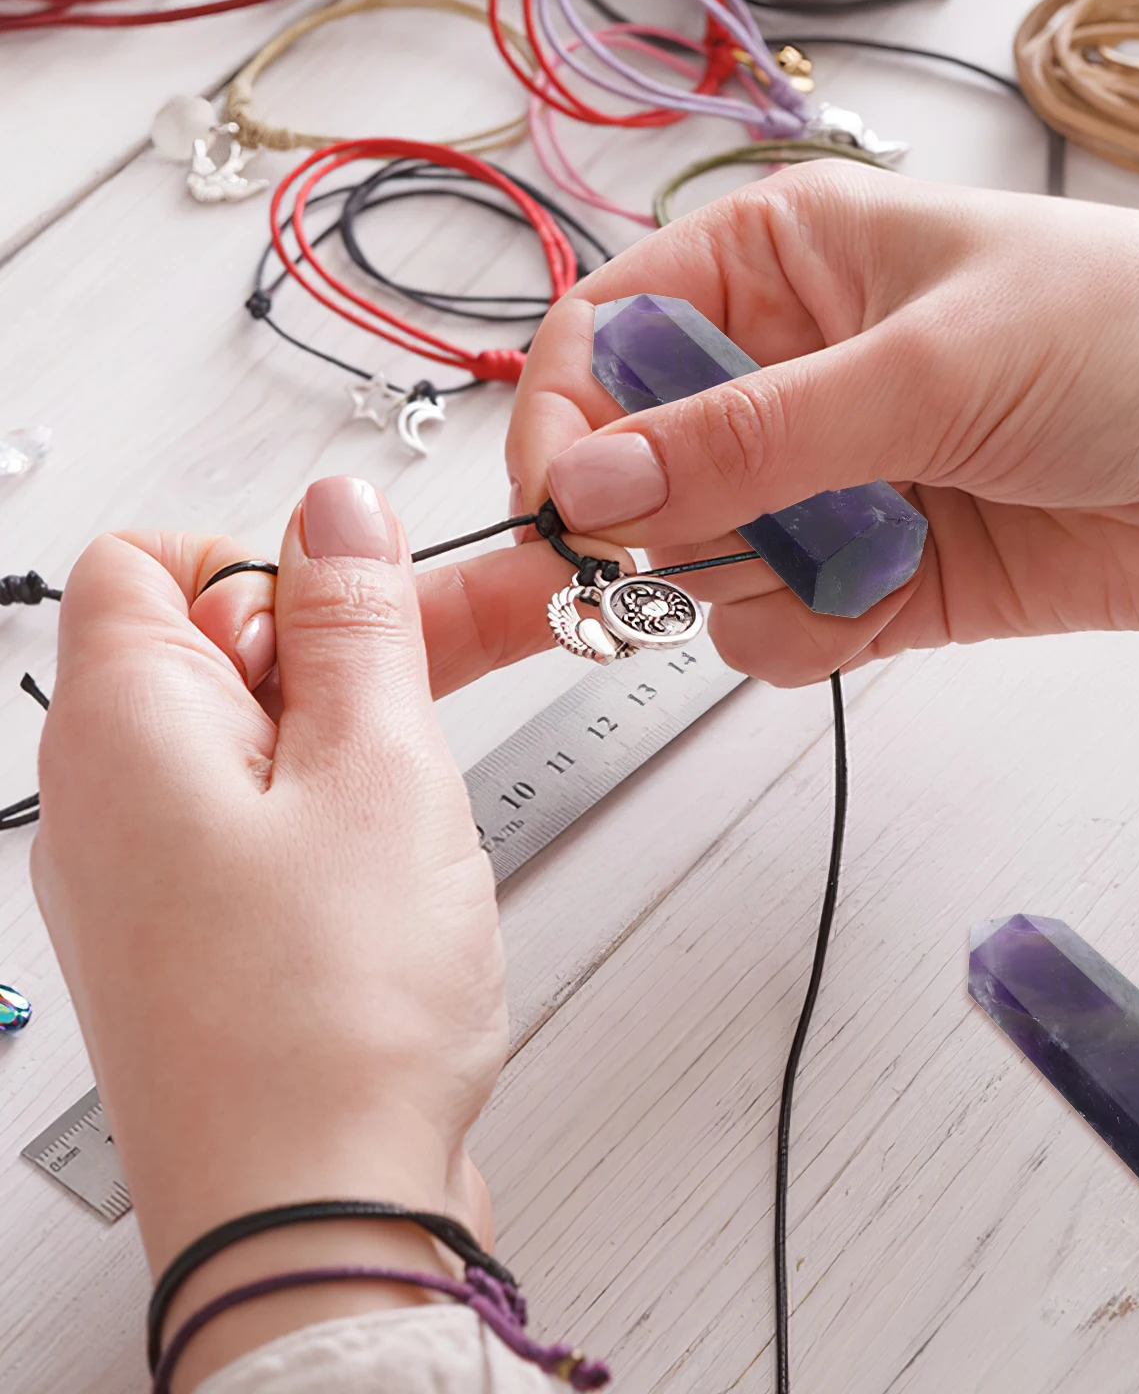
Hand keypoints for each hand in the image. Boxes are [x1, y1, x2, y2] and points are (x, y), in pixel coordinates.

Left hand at [31, 478, 507, 1388]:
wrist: (313, 1218)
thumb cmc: (328, 1020)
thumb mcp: (379, 772)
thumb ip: (356, 622)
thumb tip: (336, 511)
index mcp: (124, 729)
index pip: (154, 560)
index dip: (272, 559)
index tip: (371, 608)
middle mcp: (106, 798)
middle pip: (218, 650)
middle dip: (341, 649)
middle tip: (440, 691)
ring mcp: (145, 875)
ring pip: (254, 740)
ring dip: (353, 735)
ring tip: (425, 804)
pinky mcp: (197, 936)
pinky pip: (258, 823)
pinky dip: (336, 813)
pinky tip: (398, 869)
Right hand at [461, 162, 1138, 686]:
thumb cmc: (1138, 337)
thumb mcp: (928, 364)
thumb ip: (749, 435)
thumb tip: (587, 484)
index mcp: (787, 262)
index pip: (606, 339)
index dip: (565, 423)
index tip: (562, 509)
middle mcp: (794, 370)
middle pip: (635, 464)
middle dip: (646, 524)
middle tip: (684, 560)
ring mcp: (835, 481)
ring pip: (696, 562)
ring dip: (749, 579)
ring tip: (858, 551)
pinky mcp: (880, 576)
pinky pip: (777, 628)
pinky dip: (809, 632)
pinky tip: (892, 594)